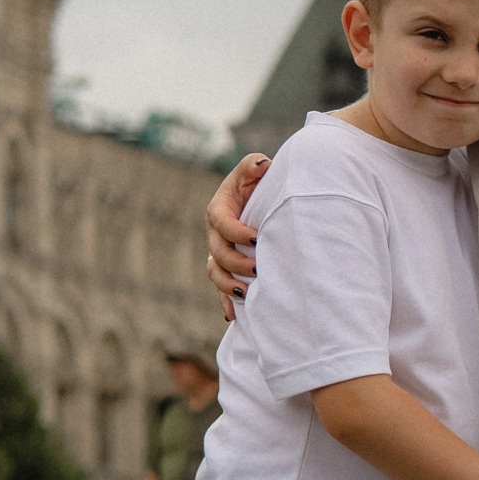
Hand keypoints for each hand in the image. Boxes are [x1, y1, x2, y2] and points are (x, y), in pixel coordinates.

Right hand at [205, 155, 269, 320]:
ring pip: (216, 273)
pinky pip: (221, 288)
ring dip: (228, 285)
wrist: (262, 203)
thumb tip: (262, 164)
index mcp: (219, 210)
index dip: (237, 231)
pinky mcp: (228, 269)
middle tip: (259, 268)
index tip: (258, 238)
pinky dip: (226, 302)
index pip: (222, 223)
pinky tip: (234, 315)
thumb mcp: (254, 172)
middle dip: (236, 262)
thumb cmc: (259, 185)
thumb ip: (254, 166)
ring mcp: (220, 253)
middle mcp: (215, 234)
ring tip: (246, 292)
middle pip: (218, 253)